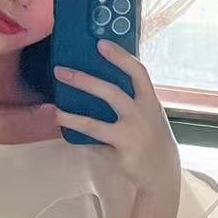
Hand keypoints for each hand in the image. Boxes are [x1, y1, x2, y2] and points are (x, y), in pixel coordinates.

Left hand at [52, 42, 181, 203]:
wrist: (162, 173)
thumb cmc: (152, 138)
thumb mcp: (151, 114)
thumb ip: (134, 98)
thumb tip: (103, 79)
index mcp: (150, 102)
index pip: (138, 72)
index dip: (120, 57)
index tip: (101, 44)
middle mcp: (141, 116)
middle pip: (111, 93)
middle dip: (84, 81)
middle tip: (60, 71)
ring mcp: (130, 136)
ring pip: (95, 124)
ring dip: (72, 117)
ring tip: (55, 111)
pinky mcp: (121, 153)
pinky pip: (94, 143)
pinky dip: (79, 135)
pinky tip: (65, 128)